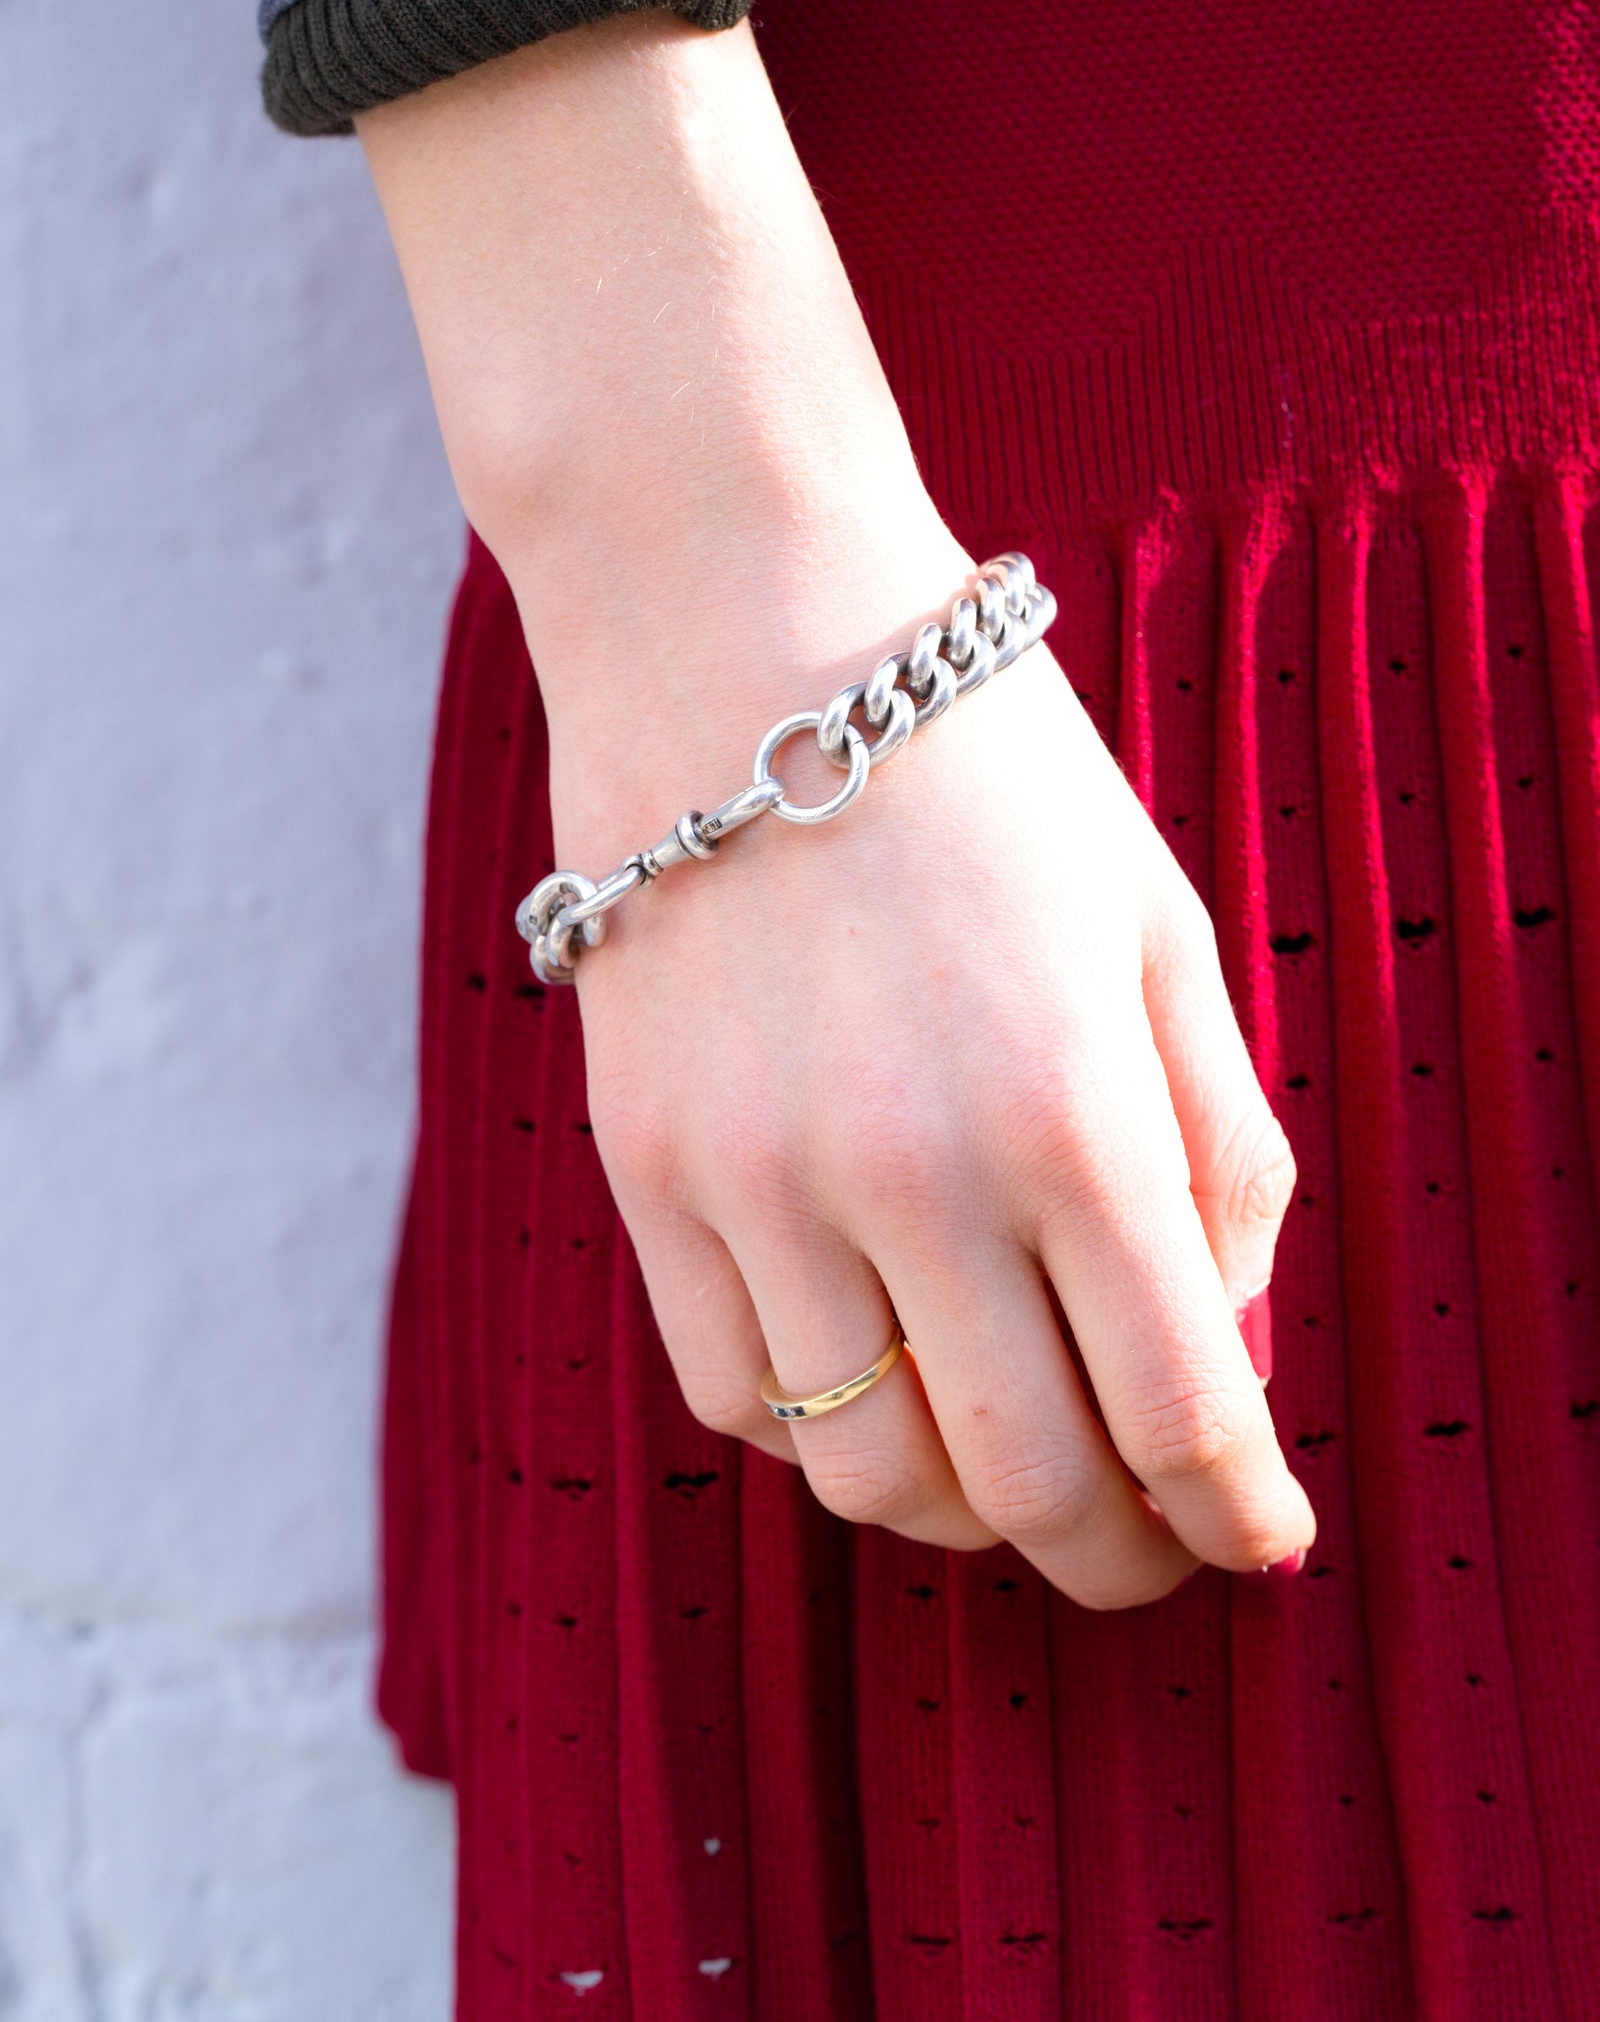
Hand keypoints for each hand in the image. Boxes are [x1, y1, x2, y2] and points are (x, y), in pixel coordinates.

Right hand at [555, 530, 1312, 1607]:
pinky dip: (822, 1426)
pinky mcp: (643, 1167)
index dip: (1238, 1512)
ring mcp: (753, 1181)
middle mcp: (909, 1174)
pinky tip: (873, 1368)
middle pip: (1023, 1483)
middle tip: (1147, 1539)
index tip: (1260, 1541)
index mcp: (1071, 1109)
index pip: (1181, 1406)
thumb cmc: (985, 771)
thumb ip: (1220, 1141)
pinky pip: (731, 1390)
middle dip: (1114, 1552)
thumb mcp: (1160, 925)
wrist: (741, 633)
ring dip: (963, 1507)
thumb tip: (1227, 1327)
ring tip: (1008, 1454)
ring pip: (867, 1471)